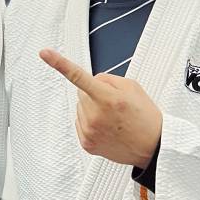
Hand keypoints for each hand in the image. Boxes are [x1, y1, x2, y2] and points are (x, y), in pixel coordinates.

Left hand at [40, 48, 161, 167]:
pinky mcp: (87, 144)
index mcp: (108, 98)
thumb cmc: (145, 116)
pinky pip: (80, 123)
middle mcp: (96, 115)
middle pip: (81, 93)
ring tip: (113, 119)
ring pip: (80, 108)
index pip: (78, 76)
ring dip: (92, 109)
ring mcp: (90, 131)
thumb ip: (107, 79)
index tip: (45, 53)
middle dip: (94, 94)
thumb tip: (91, 80)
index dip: (59, 63)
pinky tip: (107, 128)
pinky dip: (90, 123)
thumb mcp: (132, 87)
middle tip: (114, 104)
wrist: (154, 146)